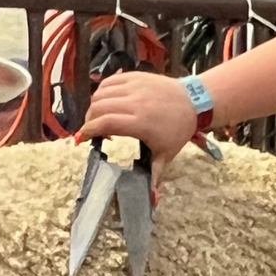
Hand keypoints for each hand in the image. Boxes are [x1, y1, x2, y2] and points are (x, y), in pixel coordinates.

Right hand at [78, 71, 199, 178]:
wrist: (194, 101)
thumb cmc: (178, 130)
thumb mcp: (166, 155)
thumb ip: (154, 174)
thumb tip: (151, 199)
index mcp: (140, 122)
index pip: (105, 123)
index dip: (88, 130)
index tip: (81, 139)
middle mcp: (134, 102)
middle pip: (98, 107)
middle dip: (89, 120)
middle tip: (92, 130)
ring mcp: (135, 86)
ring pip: (101, 93)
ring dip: (95, 106)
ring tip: (99, 117)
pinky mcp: (136, 76)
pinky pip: (110, 81)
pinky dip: (103, 91)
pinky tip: (107, 102)